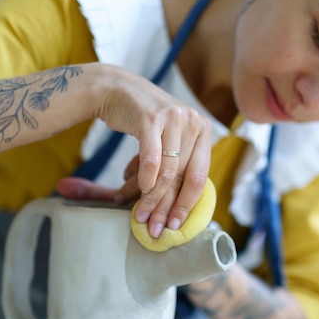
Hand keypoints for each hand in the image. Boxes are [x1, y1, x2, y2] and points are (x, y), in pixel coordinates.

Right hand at [87, 64, 212, 237]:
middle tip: (156, 229)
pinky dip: (144, 177)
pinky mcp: (152, 117)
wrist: (115, 89)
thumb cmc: (142, 121)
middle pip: (183, 178)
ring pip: (167, 172)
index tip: (176, 226)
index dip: (187, 205)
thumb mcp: (166, 141)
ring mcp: (174, 119)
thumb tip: (172, 209)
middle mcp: (194, 123)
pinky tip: (135, 191)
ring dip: (151, 198)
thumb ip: (174, 167)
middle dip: (167, 208)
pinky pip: (152, 157)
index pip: (199, 177)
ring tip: (139, 215)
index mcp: (203, 131)